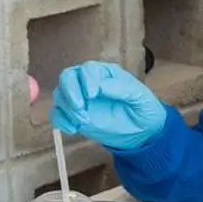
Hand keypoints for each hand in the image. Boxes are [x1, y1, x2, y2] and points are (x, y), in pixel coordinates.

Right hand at [50, 61, 165, 150]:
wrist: (143, 133)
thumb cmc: (144, 108)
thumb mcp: (139, 96)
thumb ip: (121, 88)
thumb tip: (100, 86)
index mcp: (106, 73)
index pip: (87, 69)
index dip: (86, 80)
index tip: (92, 94)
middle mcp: (89, 83)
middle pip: (68, 77)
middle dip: (70, 91)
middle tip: (80, 107)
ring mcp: (81, 100)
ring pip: (61, 95)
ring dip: (67, 108)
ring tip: (83, 121)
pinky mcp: (75, 116)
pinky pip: (58, 115)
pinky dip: (60, 121)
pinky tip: (73, 129)